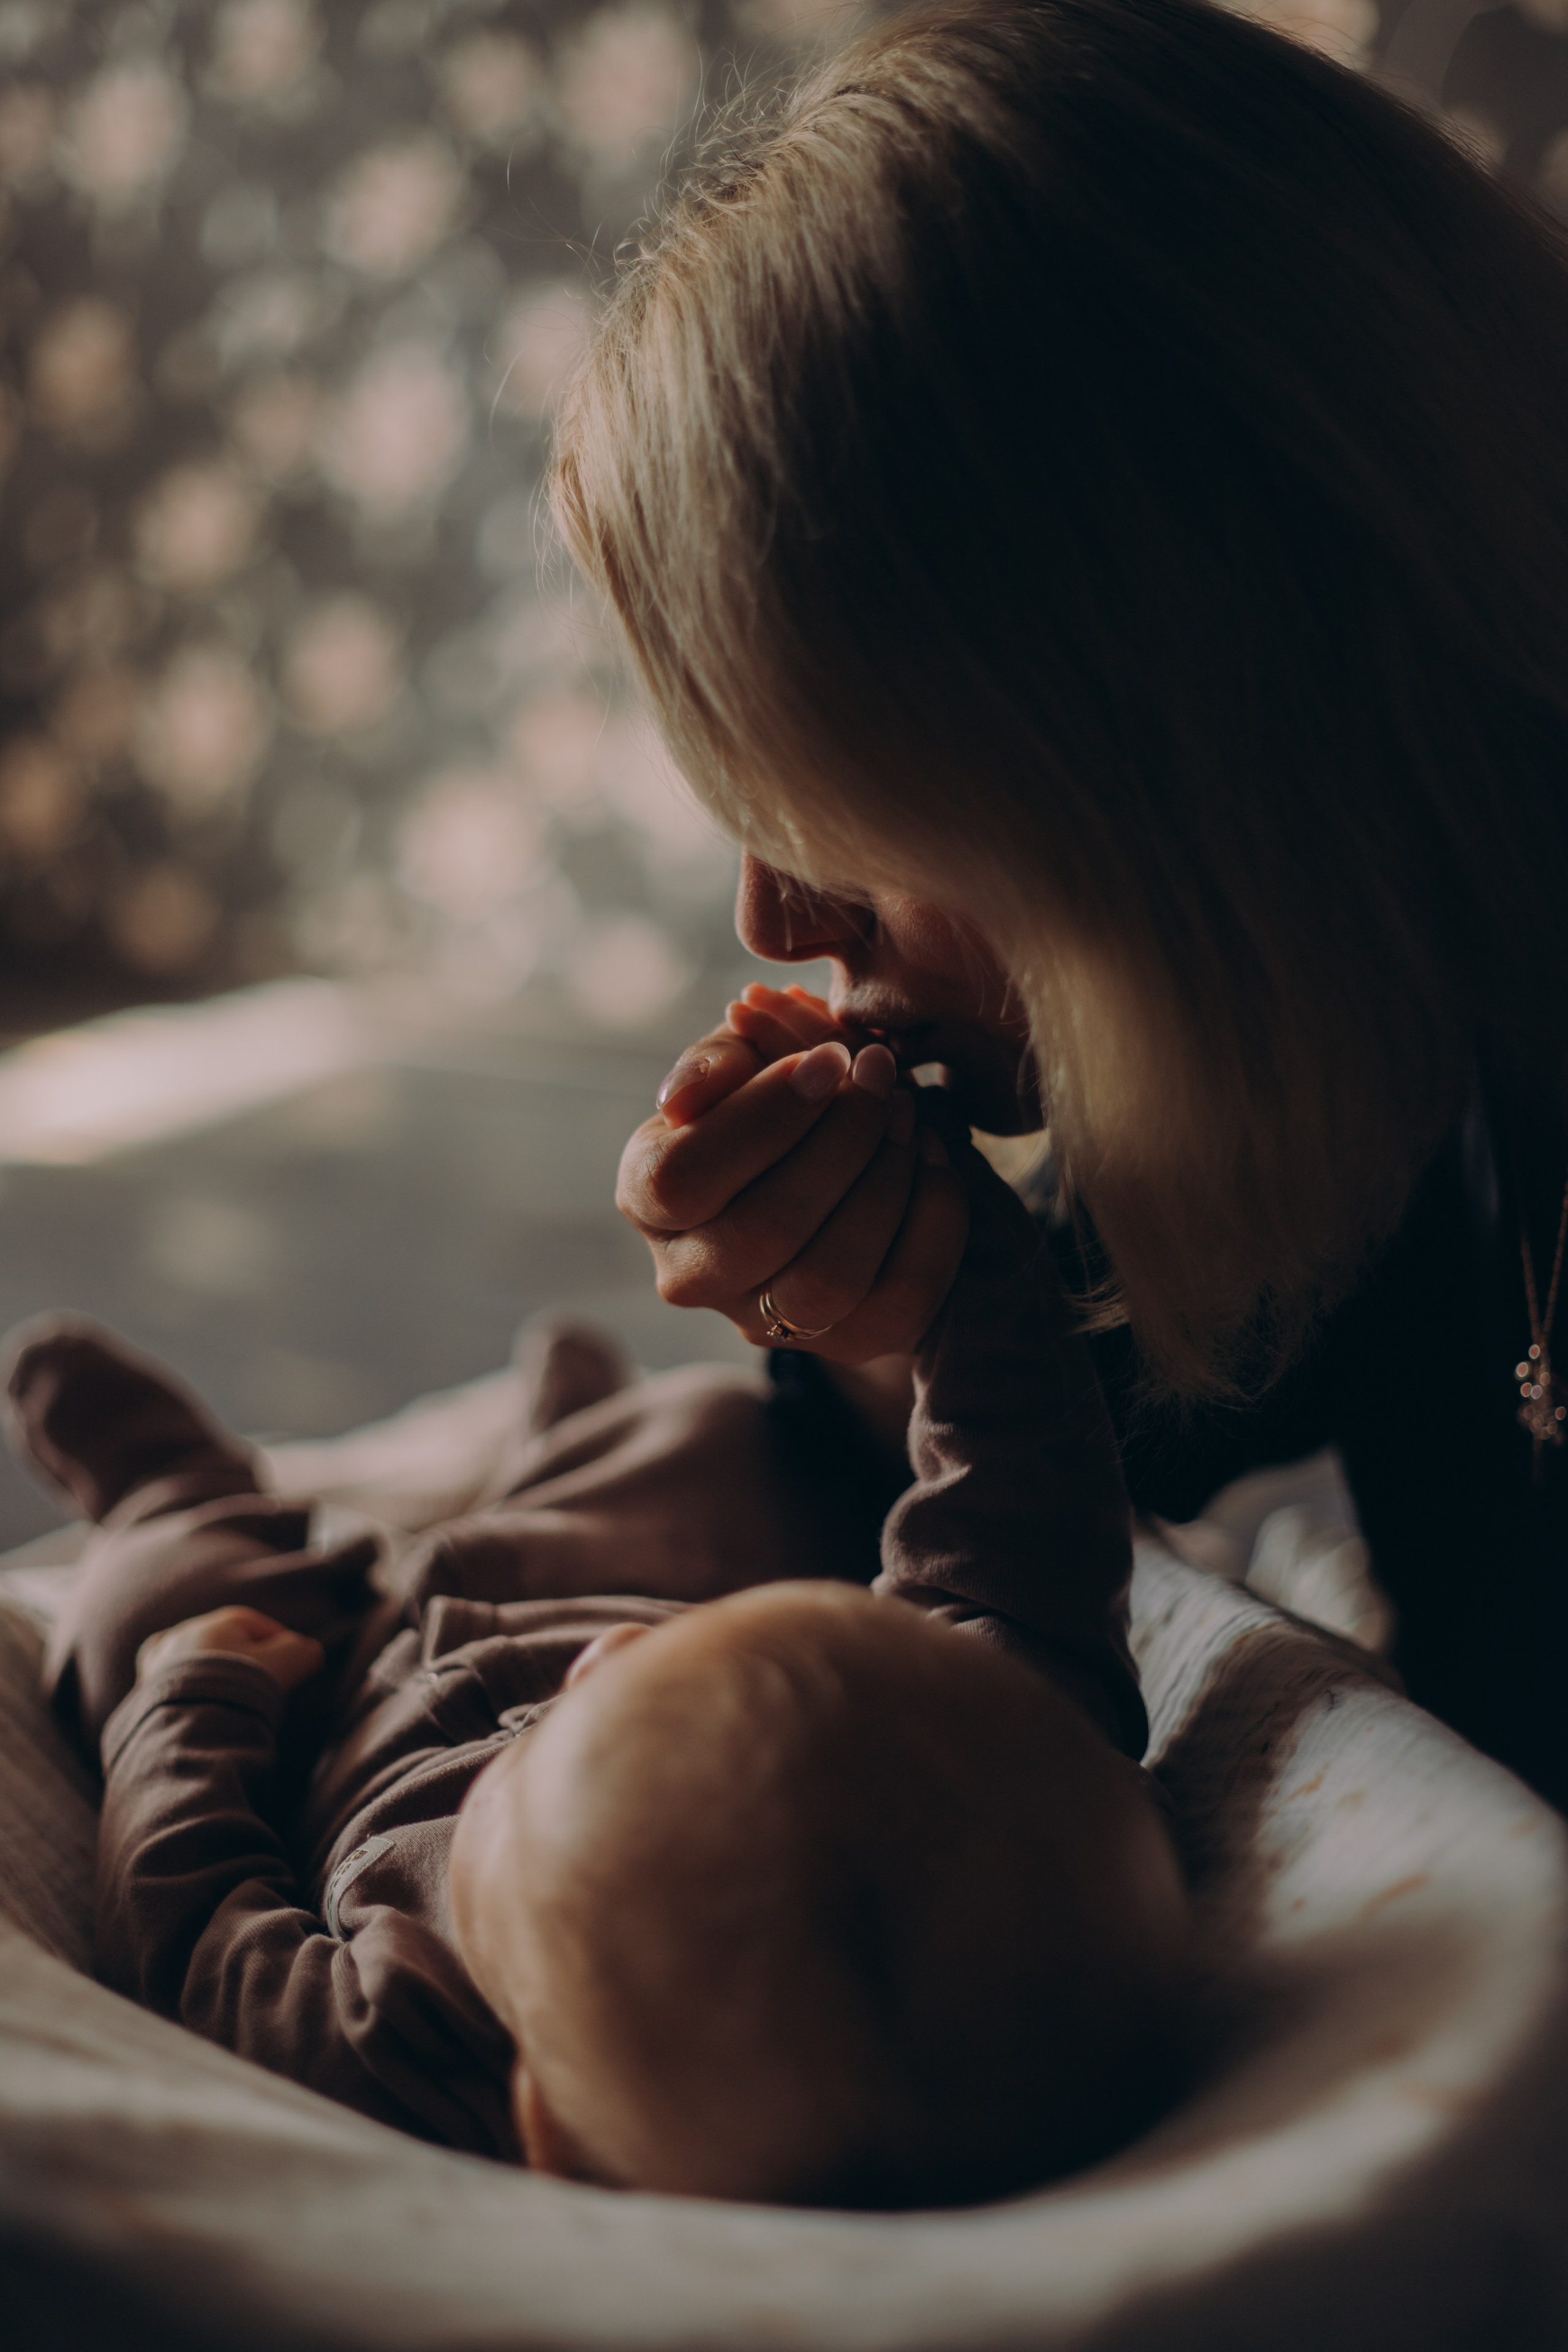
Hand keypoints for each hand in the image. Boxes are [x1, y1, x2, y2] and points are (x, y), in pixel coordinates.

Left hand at [136, 1607, 325, 1693]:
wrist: (189, 1726)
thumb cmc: (240, 1688)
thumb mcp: (286, 1664)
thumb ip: (302, 1651)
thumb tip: (309, 1650)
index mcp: (217, 1622)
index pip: (253, 1624)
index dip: (276, 1641)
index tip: (290, 1663)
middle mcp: (184, 1634)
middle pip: (219, 1640)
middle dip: (238, 1658)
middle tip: (257, 1682)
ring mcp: (158, 1662)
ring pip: (188, 1659)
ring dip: (206, 1672)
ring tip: (223, 1694)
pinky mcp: (143, 1691)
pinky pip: (165, 1684)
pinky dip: (182, 1689)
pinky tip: (191, 1704)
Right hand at [617, 984, 968, 1362]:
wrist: (833, 1173)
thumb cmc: (774, 1102)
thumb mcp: (743, 1062)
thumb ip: (728, 1052)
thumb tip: (723, 1045)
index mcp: (647, 1197)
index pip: (684, 1178)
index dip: (763, 1117)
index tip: (830, 1058)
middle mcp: (690, 1275)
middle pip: (763, 1229)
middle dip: (840, 1141)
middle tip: (884, 1076)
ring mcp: (767, 1321)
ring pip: (829, 1278)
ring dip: (884, 1184)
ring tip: (909, 1115)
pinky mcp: (849, 1341)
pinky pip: (901, 1299)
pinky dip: (931, 1223)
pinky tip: (936, 1161)